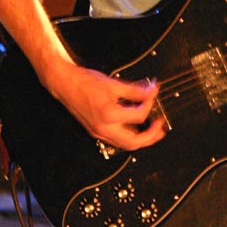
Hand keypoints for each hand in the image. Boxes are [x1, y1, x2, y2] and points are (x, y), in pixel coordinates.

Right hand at [45, 60, 167, 150]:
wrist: (65, 84)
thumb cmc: (85, 82)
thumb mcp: (114, 83)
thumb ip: (135, 91)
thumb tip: (151, 91)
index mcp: (109, 115)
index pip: (139, 116)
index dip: (150, 104)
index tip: (153, 93)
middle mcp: (104, 128)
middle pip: (133, 143)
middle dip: (150, 137)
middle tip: (161, 128)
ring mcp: (99, 132)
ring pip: (125, 144)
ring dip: (141, 140)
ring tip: (152, 131)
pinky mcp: (96, 131)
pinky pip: (117, 139)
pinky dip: (129, 135)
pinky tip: (135, 127)